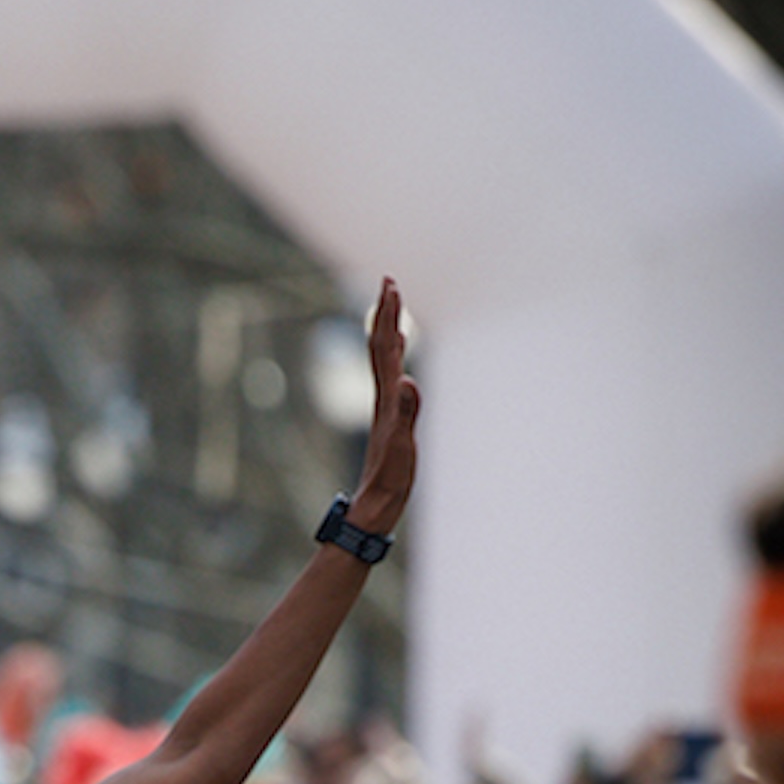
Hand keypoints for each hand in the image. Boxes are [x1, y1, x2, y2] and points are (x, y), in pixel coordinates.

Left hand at [344, 276, 420, 539]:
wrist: (376, 502)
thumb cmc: (390, 478)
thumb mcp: (402, 445)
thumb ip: (405, 413)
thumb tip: (407, 381)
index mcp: (387, 397)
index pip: (386, 346)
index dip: (388, 316)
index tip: (390, 285)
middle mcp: (383, 396)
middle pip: (381, 345)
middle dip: (385, 312)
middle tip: (388, 281)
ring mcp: (386, 406)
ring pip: (385, 358)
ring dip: (388, 329)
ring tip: (392, 306)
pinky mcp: (390, 417)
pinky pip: (391, 375)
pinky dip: (395, 355)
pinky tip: (398, 353)